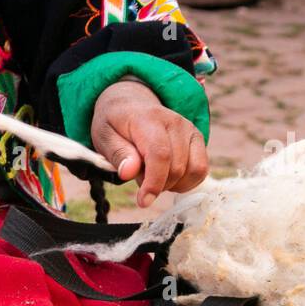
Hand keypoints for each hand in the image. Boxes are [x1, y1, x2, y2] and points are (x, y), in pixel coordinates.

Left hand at [90, 79, 209, 207]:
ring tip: (153, 177)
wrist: (130, 104)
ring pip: (192, 170)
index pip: (160, 154)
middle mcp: (175, 122)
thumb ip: (117, 154)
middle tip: (139, 178)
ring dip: (173, 184)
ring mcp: (189, 130)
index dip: (154, 182)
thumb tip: (129, 172)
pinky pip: (201, 169)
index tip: (143, 201)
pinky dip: (186, 182)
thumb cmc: (115, 124)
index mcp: (148, 119)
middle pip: (176, 167)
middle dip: (158, 184)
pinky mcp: (197, 139)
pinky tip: (169, 179)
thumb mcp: (104, 137)